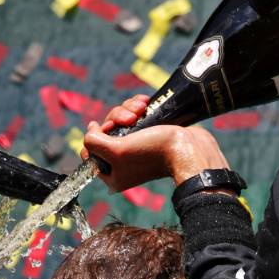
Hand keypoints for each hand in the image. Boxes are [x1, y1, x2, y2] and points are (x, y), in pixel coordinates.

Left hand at [82, 95, 228, 191]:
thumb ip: (93, 142)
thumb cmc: (153, 152)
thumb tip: (91, 129)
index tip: (110, 130)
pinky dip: (137, 106)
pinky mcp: (148, 132)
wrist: (188, 147)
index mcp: (112, 174)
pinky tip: (145, 105)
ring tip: (141, 110)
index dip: (97, 135)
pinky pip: (134, 113)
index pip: (90, 149)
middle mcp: (123, 161)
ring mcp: (136, 146)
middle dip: (117, 118)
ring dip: (128, 109)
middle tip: (130, 120)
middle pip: (106, 130)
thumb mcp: (116, 151)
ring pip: (120, 118)